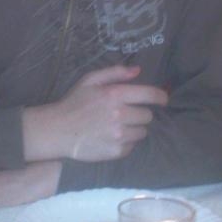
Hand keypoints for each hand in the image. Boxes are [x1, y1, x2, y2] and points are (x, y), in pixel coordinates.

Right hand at [23, 65, 167, 162]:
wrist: (58, 130)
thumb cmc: (74, 102)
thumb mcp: (90, 80)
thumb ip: (115, 73)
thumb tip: (138, 70)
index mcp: (115, 94)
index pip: (149, 95)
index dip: (160, 97)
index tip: (163, 99)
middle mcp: (120, 115)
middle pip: (148, 116)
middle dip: (140, 113)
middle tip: (128, 114)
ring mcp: (119, 135)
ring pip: (142, 132)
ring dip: (135, 128)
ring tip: (119, 126)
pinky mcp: (116, 151)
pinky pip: (133, 146)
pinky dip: (127, 142)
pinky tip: (114, 137)